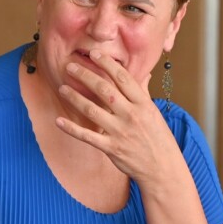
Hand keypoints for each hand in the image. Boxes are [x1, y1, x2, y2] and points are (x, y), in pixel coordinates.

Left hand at [55, 52, 179, 187]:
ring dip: (74, 98)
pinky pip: (87, 136)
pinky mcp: (111, 148)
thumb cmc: (159, 139)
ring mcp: (120, 132)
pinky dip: (71, 128)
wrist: (163, 169)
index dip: (107, 64)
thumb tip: (143, 74)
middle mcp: (132, 115)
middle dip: (85, 76)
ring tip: (62, 88)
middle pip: (105, 90)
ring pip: (92, 110)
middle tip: (70, 66)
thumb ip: (144, 94)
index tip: (94, 54)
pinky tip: (59, 120)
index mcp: (143, 104)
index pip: (123, 78)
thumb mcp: (154, 114)